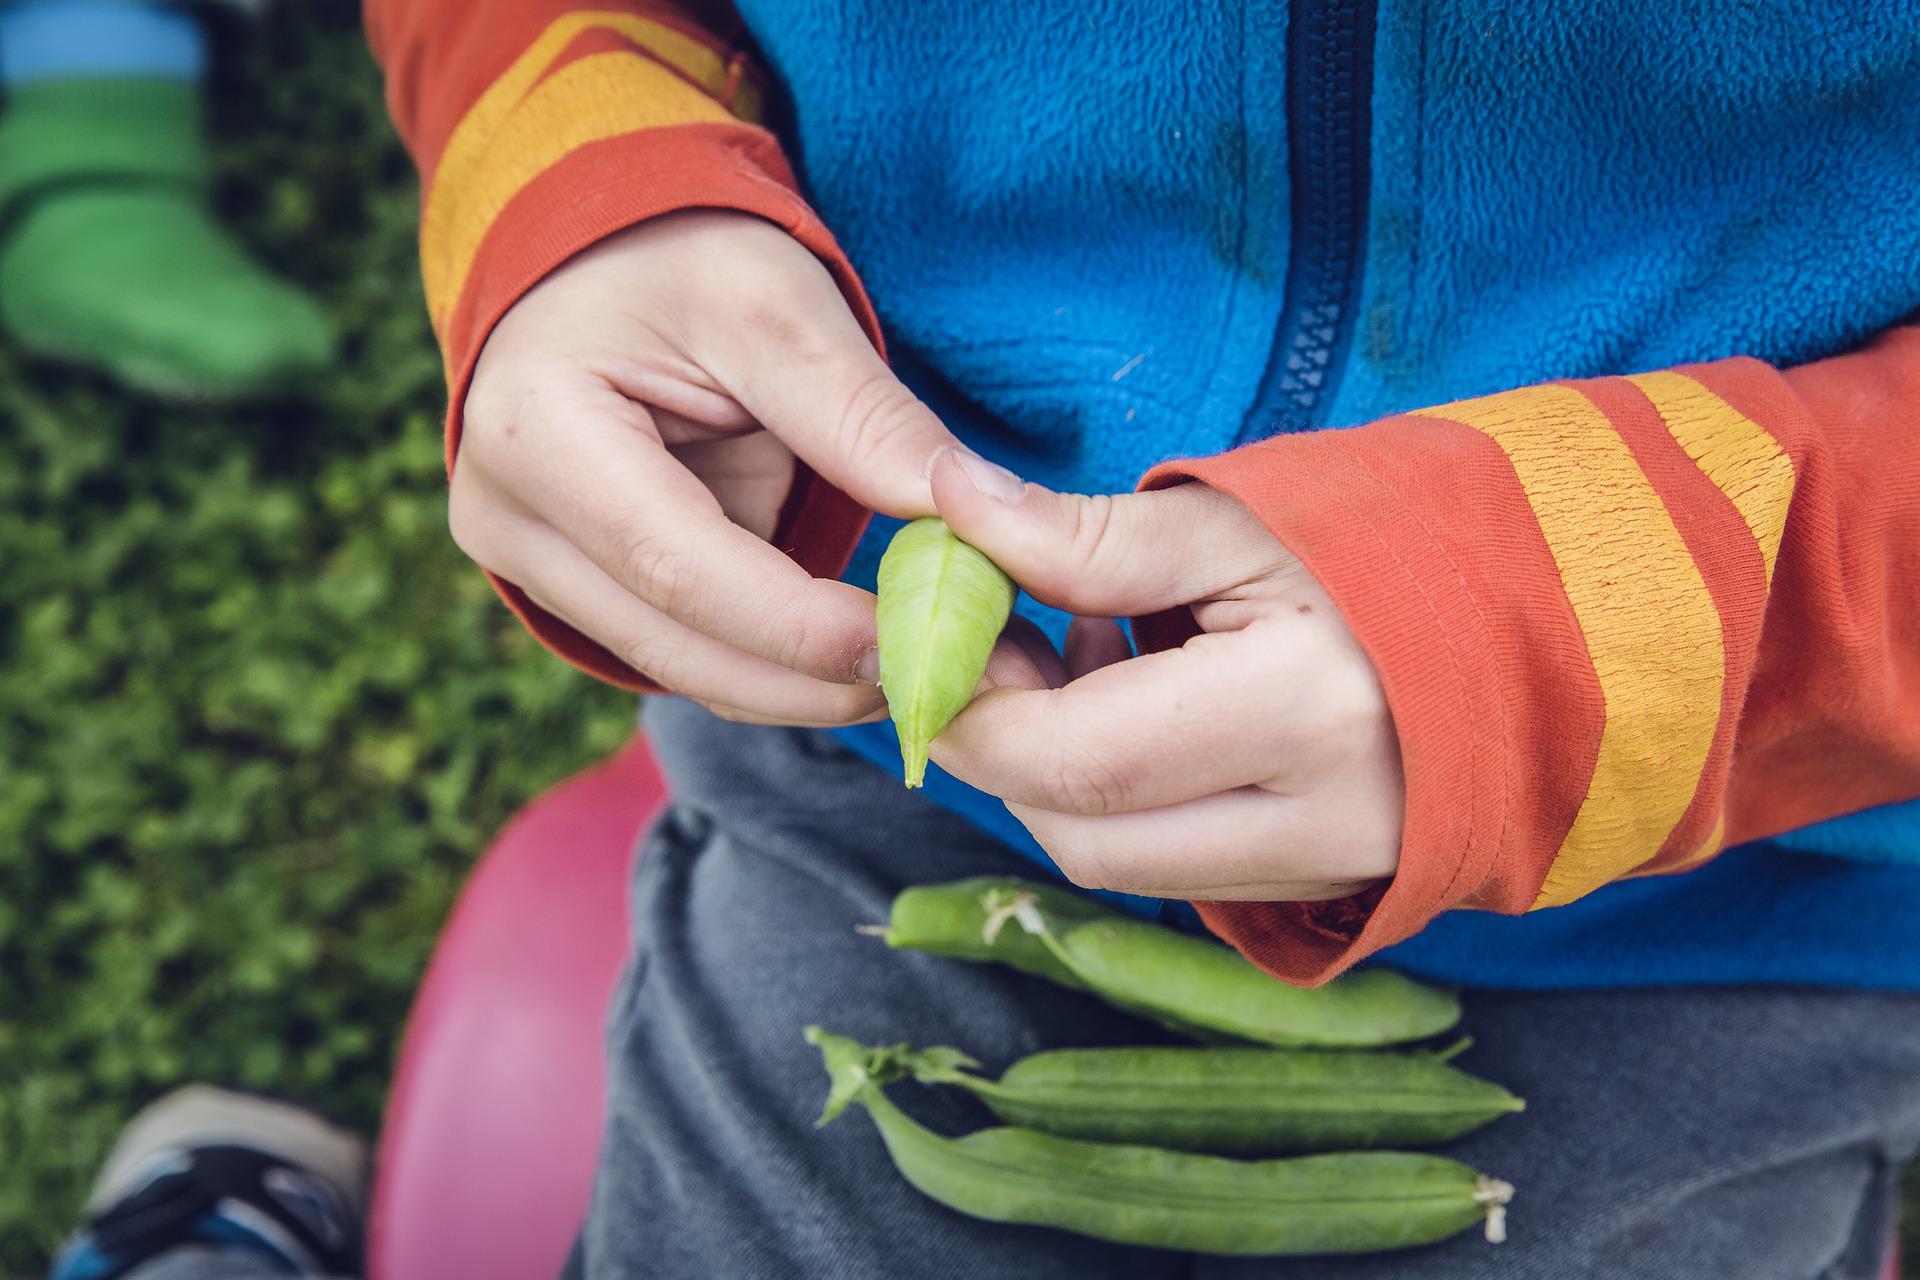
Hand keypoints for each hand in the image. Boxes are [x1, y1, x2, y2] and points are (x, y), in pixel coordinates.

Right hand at [452, 211, 960, 724]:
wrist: (598, 260)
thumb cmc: (678, 254)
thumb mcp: (775, 301)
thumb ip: (860, 414)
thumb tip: (971, 512)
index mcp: (536, 434)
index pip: (677, 568)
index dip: (802, 627)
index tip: (918, 647)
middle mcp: (510, 520)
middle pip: (678, 646)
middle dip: (820, 682)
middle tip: (954, 685)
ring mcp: (534, 567)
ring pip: (689, 669)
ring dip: (813, 690)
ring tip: (936, 674)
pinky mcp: (584, 591)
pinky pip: (697, 652)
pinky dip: (788, 666)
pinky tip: (878, 656)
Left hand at [926, 449, 1404, 901]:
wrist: (1561, 612)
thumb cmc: (1402, 538)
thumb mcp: (1242, 516)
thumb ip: (1086, 535)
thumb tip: (948, 505)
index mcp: (1305, 712)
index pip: (1072, 759)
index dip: (972, 708)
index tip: (927, 637)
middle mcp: (1323, 822)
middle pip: (1083, 836)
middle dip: (1001, 749)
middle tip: (993, 642)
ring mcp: (1334, 869)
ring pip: (1122, 865)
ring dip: (1059, 775)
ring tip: (1086, 652)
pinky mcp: (1331, 884)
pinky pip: (1178, 867)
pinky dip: (1123, 797)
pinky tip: (1146, 701)